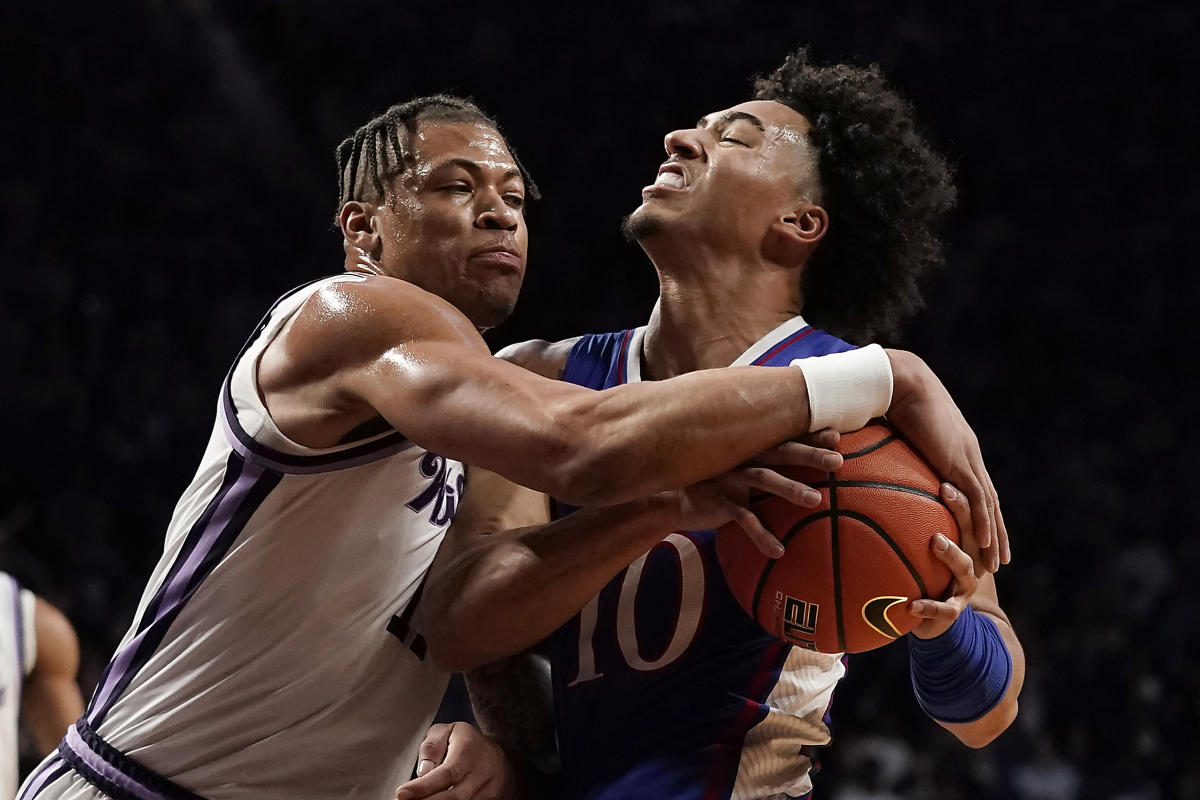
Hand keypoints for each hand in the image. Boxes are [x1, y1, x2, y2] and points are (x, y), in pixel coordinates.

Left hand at [396, 722, 515, 799]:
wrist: (495, 753)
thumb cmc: (466, 742)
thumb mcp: (446, 731)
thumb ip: (431, 747)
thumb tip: (424, 771)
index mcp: (468, 749)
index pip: (446, 772)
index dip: (424, 786)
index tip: (402, 794)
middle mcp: (482, 771)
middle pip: (455, 796)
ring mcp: (489, 789)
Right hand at [662, 430, 843, 558]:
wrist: (674, 499)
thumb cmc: (717, 482)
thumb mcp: (740, 468)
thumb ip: (766, 464)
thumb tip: (804, 472)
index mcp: (751, 447)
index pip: (786, 437)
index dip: (810, 436)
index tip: (837, 435)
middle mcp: (742, 457)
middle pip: (781, 452)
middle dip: (809, 455)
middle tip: (837, 461)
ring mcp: (730, 478)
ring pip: (764, 479)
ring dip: (791, 488)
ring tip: (816, 500)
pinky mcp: (720, 501)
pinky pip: (744, 519)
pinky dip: (761, 535)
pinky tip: (779, 551)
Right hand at [884, 350, 1008, 571]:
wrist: (901, 382)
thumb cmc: (891, 400)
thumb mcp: (892, 433)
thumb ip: (889, 452)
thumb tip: (867, 463)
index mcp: (956, 448)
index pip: (975, 488)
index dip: (981, 513)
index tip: (983, 535)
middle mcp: (968, 455)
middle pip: (989, 502)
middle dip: (995, 531)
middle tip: (999, 558)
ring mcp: (966, 458)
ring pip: (988, 506)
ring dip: (994, 536)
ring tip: (996, 562)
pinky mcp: (958, 461)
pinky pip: (976, 499)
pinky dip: (982, 523)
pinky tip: (983, 544)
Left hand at [905, 483, 983, 637]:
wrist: (934, 618)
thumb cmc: (920, 572)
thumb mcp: (915, 546)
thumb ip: (903, 521)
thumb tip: (877, 485)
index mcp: (963, 542)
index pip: (966, 512)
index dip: (958, 494)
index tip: (943, 474)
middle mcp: (970, 560)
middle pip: (974, 530)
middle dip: (961, 509)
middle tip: (945, 490)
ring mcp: (964, 585)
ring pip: (965, 566)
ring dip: (952, 552)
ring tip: (936, 540)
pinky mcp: (954, 610)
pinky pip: (944, 609)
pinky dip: (929, 606)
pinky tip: (912, 605)